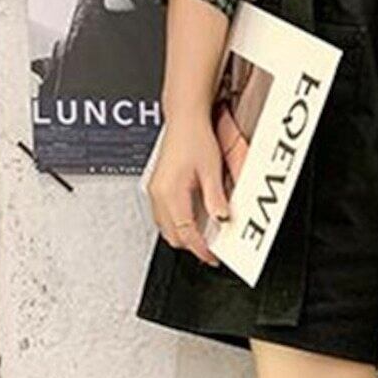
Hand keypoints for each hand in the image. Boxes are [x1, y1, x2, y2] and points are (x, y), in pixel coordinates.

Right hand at [148, 108, 230, 266]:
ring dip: (184, 236)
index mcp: (170, 192)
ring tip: (204, 237)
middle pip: (173, 235)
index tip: (212, 257)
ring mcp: (155, 191)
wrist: (184, 119)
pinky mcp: (157, 188)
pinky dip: (178, 225)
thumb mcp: (212, 170)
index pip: (186, 232)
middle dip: (192, 246)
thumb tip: (222, 219)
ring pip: (166, 228)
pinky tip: (192, 222)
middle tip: (211, 250)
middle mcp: (158, 194)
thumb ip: (215, 198)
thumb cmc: (195, 138)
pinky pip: (164, 217)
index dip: (200, 249)